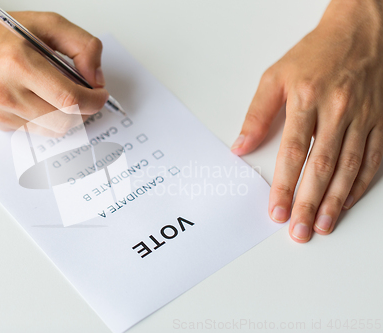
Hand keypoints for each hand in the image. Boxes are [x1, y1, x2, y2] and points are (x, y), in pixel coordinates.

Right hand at [0, 3, 108, 134]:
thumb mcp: (46, 23)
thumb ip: (81, 46)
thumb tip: (96, 78)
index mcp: (20, 63)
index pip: (70, 99)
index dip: (94, 101)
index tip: (100, 95)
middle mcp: (7, 91)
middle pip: (63, 121)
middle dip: (84, 112)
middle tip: (87, 98)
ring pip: (51, 130)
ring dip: (67, 118)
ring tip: (66, 99)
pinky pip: (33, 130)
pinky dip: (46, 119)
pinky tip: (42, 101)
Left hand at [231, 0, 382, 242]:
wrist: (359, 33)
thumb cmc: (314, 55)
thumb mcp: (274, 77)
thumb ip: (256, 115)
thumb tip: (239, 147)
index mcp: (306, 100)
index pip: (292, 152)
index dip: (284, 186)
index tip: (276, 211)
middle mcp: (337, 111)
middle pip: (322, 166)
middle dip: (310, 203)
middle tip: (300, 230)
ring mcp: (362, 118)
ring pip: (349, 168)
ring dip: (336, 201)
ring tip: (324, 226)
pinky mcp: (379, 121)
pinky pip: (372, 159)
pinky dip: (360, 185)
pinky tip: (348, 202)